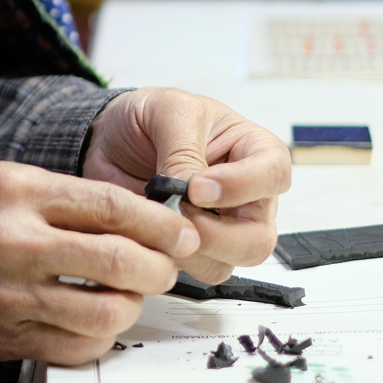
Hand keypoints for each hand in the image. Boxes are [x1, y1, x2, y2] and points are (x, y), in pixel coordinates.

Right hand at [0, 161, 200, 365]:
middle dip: (160, 267)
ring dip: (131, 307)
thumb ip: (44, 193)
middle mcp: (14, 241)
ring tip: (129, 297)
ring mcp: (6, 296)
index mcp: (13, 190)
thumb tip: (112, 211)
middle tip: (167, 267)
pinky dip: (95, 339)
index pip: (112, 205)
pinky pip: (69, 347)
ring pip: (103, 312)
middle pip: (120, 259)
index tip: (180, 229)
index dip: (160, 221)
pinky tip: (94, 324)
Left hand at [82, 88, 291, 284]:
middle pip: (258, 238)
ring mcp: (219, 229)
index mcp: (254, 152)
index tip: (199, 188)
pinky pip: (189, 272)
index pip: (273, 175)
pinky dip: (165, 258)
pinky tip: (146, 232)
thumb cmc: (151, 117)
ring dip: (189, 251)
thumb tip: (189, 191)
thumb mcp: (169, 111)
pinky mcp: (188, 249)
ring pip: (224, 264)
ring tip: (156, 220)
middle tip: (179, 214)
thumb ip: (183, 150)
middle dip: (218, 236)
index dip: (241, 186)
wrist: (110, 137)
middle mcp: (245, 198)